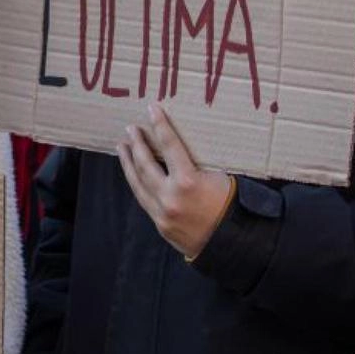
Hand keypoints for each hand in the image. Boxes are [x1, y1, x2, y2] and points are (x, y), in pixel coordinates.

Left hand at [118, 103, 233, 259]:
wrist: (232, 244)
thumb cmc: (231, 206)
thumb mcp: (219, 177)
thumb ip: (195, 164)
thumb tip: (178, 149)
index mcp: (188, 181)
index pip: (170, 146)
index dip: (161, 125)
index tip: (152, 109)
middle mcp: (170, 197)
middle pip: (146, 164)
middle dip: (137, 144)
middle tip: (130, 129)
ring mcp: (162, 212)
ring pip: (138, 183)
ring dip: (128, 163)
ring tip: (121, 147)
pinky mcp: (160, 224)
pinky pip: (144, 199)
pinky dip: (137, 183)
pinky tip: (133, 174)